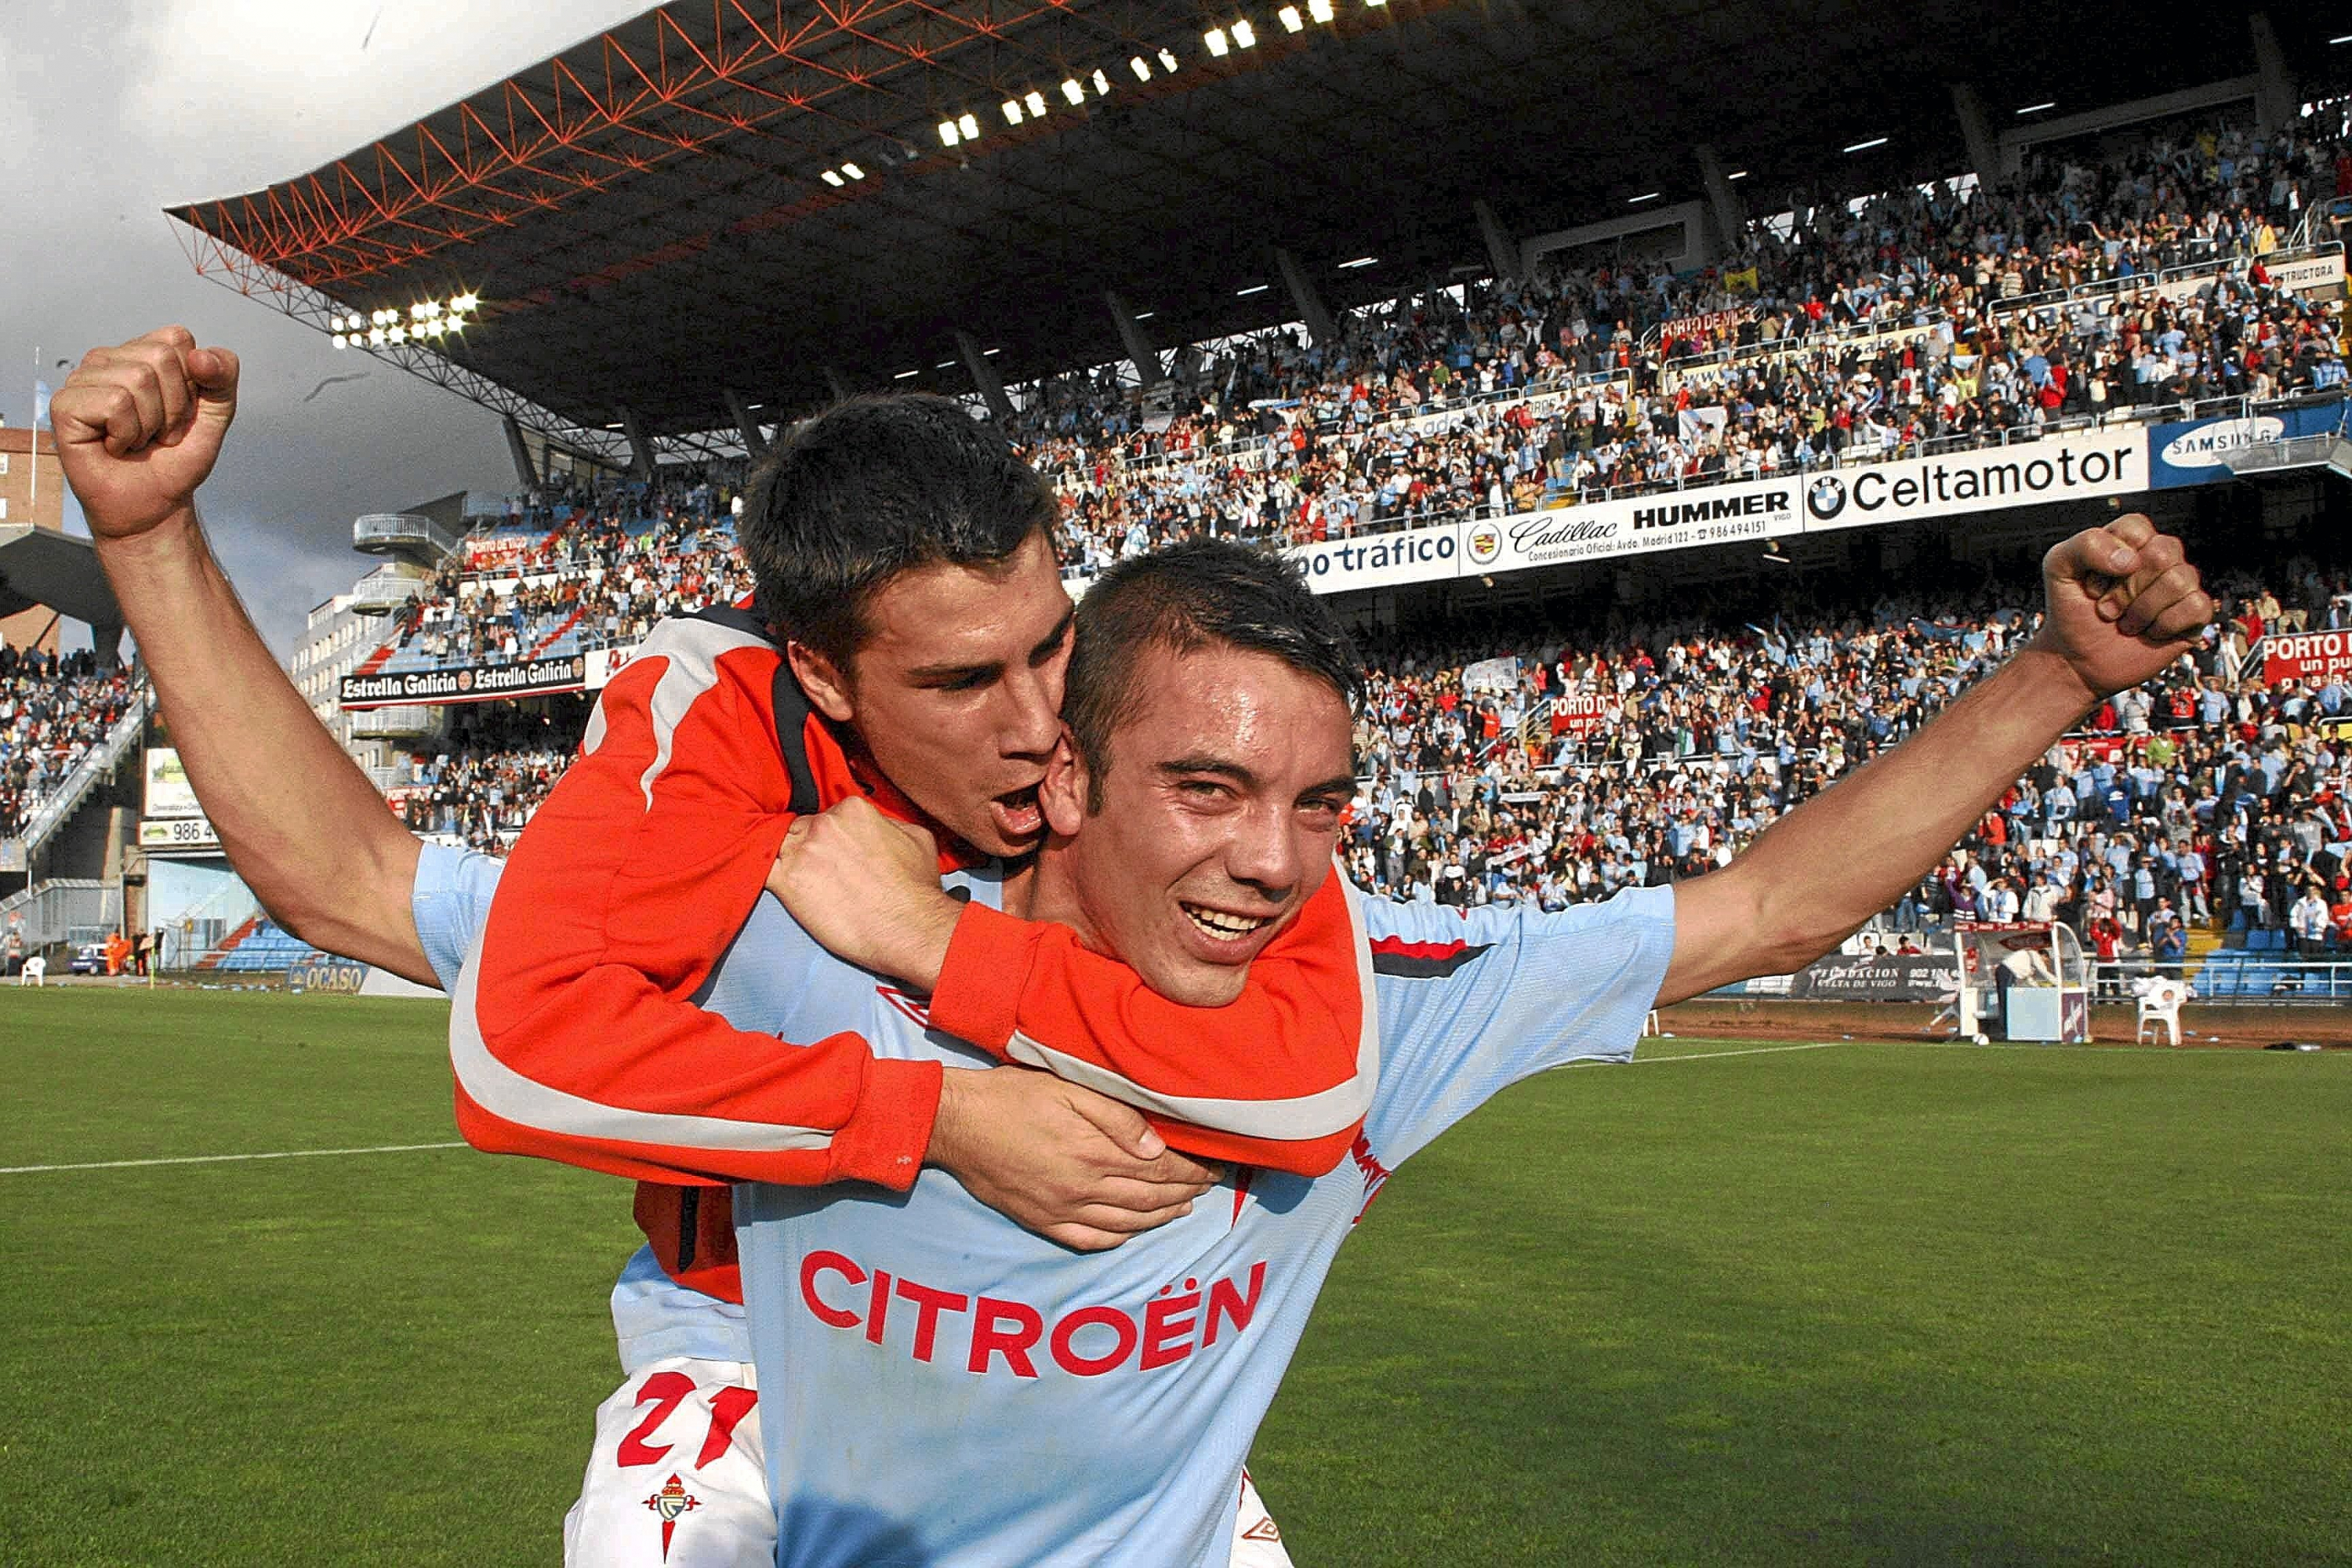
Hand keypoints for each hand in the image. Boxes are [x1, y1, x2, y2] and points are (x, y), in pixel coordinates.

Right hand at [53, 327, 239, 538]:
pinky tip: (115, 445)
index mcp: (140, 353)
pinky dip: (126, 434)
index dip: (190, 383)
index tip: (179, 413)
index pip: (177, 339)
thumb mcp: (216, 414)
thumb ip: (223, 376)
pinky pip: (115, 403)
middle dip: (172, 406)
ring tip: (136, 440)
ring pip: (138, 379)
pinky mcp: (65, 404)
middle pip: (160, 357)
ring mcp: (83, 379)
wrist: (152, 504)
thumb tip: (201, 356)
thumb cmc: (174, 461)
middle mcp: (108, 360)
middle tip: (157, 432)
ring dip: (150, 423)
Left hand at [766, 797, 960, 988]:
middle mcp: (823, 825)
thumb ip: (890, 824)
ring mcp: (803, 852)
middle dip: (809, 846)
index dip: (831, 836)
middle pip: (801, 828)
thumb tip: (879, 826)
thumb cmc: (917, 889)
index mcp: (852, 810)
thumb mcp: (917, 839)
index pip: (828, 815)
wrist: (908, 927)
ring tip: (800, 879)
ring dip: (787, 860)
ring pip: (779, 845)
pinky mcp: (788, 883)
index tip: (837, 853)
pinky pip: (760, 868)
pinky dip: (761, 871)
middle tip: (823, 871)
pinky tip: (771, 881)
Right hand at [928, 1066, 1221, 1250]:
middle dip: (1185, 1192)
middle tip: (1208, 1184)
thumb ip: (1115, 1117)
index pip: (1159, 1168)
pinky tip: (1133, 1231)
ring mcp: (1061, 1210)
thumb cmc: (1011, 1096)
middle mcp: (1082, 1188)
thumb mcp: (1066, 1088)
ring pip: (1126, 1222)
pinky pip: (1090, 1240)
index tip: (1215, 1164)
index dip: (1192, 1169)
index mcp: (1093, 1152)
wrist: (955, 1124)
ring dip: (1161, 1217)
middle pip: (1149, 1197)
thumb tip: (1156, 1146)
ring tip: (1184, 1207)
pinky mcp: (1041, 1221)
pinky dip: (1119, 1238)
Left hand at [2028, 516, 2214, 701]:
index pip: (2136, 528)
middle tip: (2107, 609)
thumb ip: (2085, 545)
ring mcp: (2180, 585)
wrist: (2076, 660)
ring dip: (2141, 610)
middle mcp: (2160, 558)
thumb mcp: (2058, 567)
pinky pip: (2197, 607)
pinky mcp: (2194, 615)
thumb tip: (2131, 559)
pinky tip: (2149, 631)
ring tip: (2125, 622)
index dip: (2108, 560)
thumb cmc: (2070, 612)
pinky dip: (2165, 625)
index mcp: (2131, 541)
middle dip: (2125, 590)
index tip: (2092, 584)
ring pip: (2178, 580)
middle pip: (2161, 554)